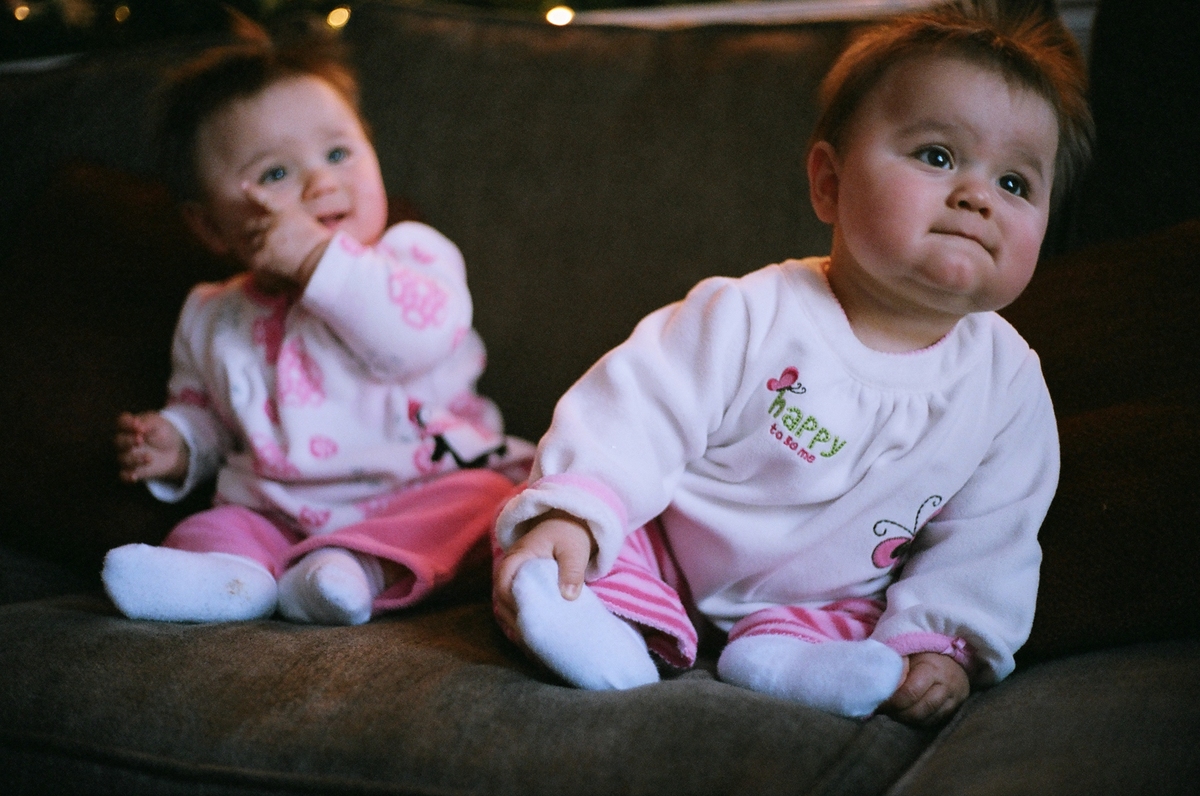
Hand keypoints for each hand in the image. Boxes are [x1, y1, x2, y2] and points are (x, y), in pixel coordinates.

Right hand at [115, 411, 188, 483]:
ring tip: (150, 457)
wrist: (174, 450)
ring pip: (123, 458)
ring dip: (135, 458)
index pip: (122, 422)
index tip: (138, 425)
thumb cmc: (163, 433)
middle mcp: (125, 441)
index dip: (127, 423)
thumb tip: (140, 427)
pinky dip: (128, 476)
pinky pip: (124, 475)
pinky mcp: (133, 470)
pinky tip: (135, 477)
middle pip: (119, 441)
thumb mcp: (159, 425)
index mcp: (130, 426)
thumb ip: (149, 424)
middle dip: (128, 441)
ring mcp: (128, 456)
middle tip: (140, 439)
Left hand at [240, 183, 330, 289]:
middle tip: (261, 242)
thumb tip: (287, 237)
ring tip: (275, 261)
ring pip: (253, 245)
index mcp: (286, 212)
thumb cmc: (325, 247)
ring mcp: (265, 240)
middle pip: (252, 225)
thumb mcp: (314, 227)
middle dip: (253, 232)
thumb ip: (295, 227)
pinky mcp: (261, 257)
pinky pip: (255, 262)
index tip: (244, 186)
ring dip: (260, 251)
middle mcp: (272, 223)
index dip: (254, 192)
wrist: (321, 261)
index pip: (266, 199)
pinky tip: (273, 272)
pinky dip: (263, 267)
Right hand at [492, 510, 595, 640]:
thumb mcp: (574, 549)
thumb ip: (572, 570)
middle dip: (511, 618)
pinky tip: (530, 635)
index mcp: (519, 557)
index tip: (527, 618)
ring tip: (528, 641)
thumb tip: (568, 596)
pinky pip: (514, 602)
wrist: (570, 523)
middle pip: (500, 597)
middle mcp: (511, 567)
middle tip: (528, 637)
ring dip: (513, 621)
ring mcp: (515, 576)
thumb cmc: (570, 535)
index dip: (510, 602)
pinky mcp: (523, 583)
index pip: (503, 582)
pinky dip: (520, 618)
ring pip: (504, 602)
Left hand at [880, 652, 969, 726]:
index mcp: (932, 669)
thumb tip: (875, 684)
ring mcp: (952, 700)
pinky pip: (933, 722)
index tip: (878, 701)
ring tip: (892, 712)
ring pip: (926, 719)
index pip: (910, 692)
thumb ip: (895, 666)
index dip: (892, 700)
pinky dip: (917, 721)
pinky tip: (906, 714)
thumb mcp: (909, 652)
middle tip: (882, 709)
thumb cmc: (924, 653)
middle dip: (897, 713)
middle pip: (918, 710)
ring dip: (906, 719)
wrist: (953, 658)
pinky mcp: (954, 710)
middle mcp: (946, 686)